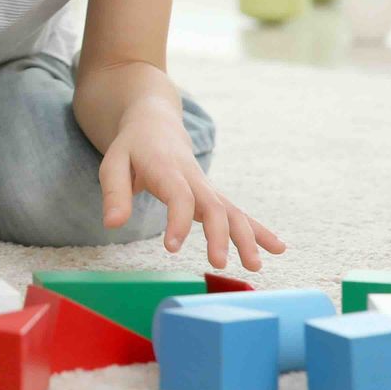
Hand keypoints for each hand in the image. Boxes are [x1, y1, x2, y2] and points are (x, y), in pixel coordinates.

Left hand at [98, 100, 285, 270]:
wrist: (154, 123)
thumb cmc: (131, 148)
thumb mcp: (112, 164)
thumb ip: (114, 194)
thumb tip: (112, 224)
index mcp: (166, 169)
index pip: (178, 196)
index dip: (178, 221)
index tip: (172, 248)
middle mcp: (192, 178)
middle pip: (213, 205)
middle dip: (219, 235)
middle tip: (219, 264)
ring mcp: (207, 187)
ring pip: (232, 211)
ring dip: (247, 237)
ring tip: (255, 266)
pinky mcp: (213, 196)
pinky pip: (238, 213)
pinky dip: (259, 230)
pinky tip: (278, 248)